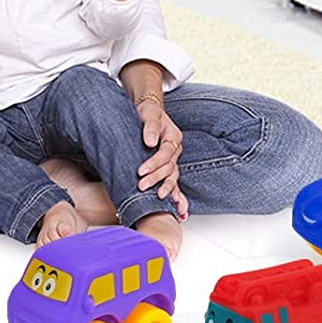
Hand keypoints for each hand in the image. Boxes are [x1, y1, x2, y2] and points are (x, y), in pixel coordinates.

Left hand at [135, 98, 186, 218]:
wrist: (146, 113)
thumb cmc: (147, 112)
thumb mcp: (148, 113)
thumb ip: (150, 126)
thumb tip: (150, 142)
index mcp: (173, 137)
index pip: (166, 153)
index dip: (154, 163)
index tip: (141, 171)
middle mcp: (175, 150)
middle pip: (169, 168)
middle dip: (156, 178)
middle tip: (142, 186)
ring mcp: (172, 160)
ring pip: (172, 177)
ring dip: (166, 188)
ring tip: (158, 198)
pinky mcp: (167, 167)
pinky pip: (174, 183)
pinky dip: (178, 196)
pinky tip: (181, 210)